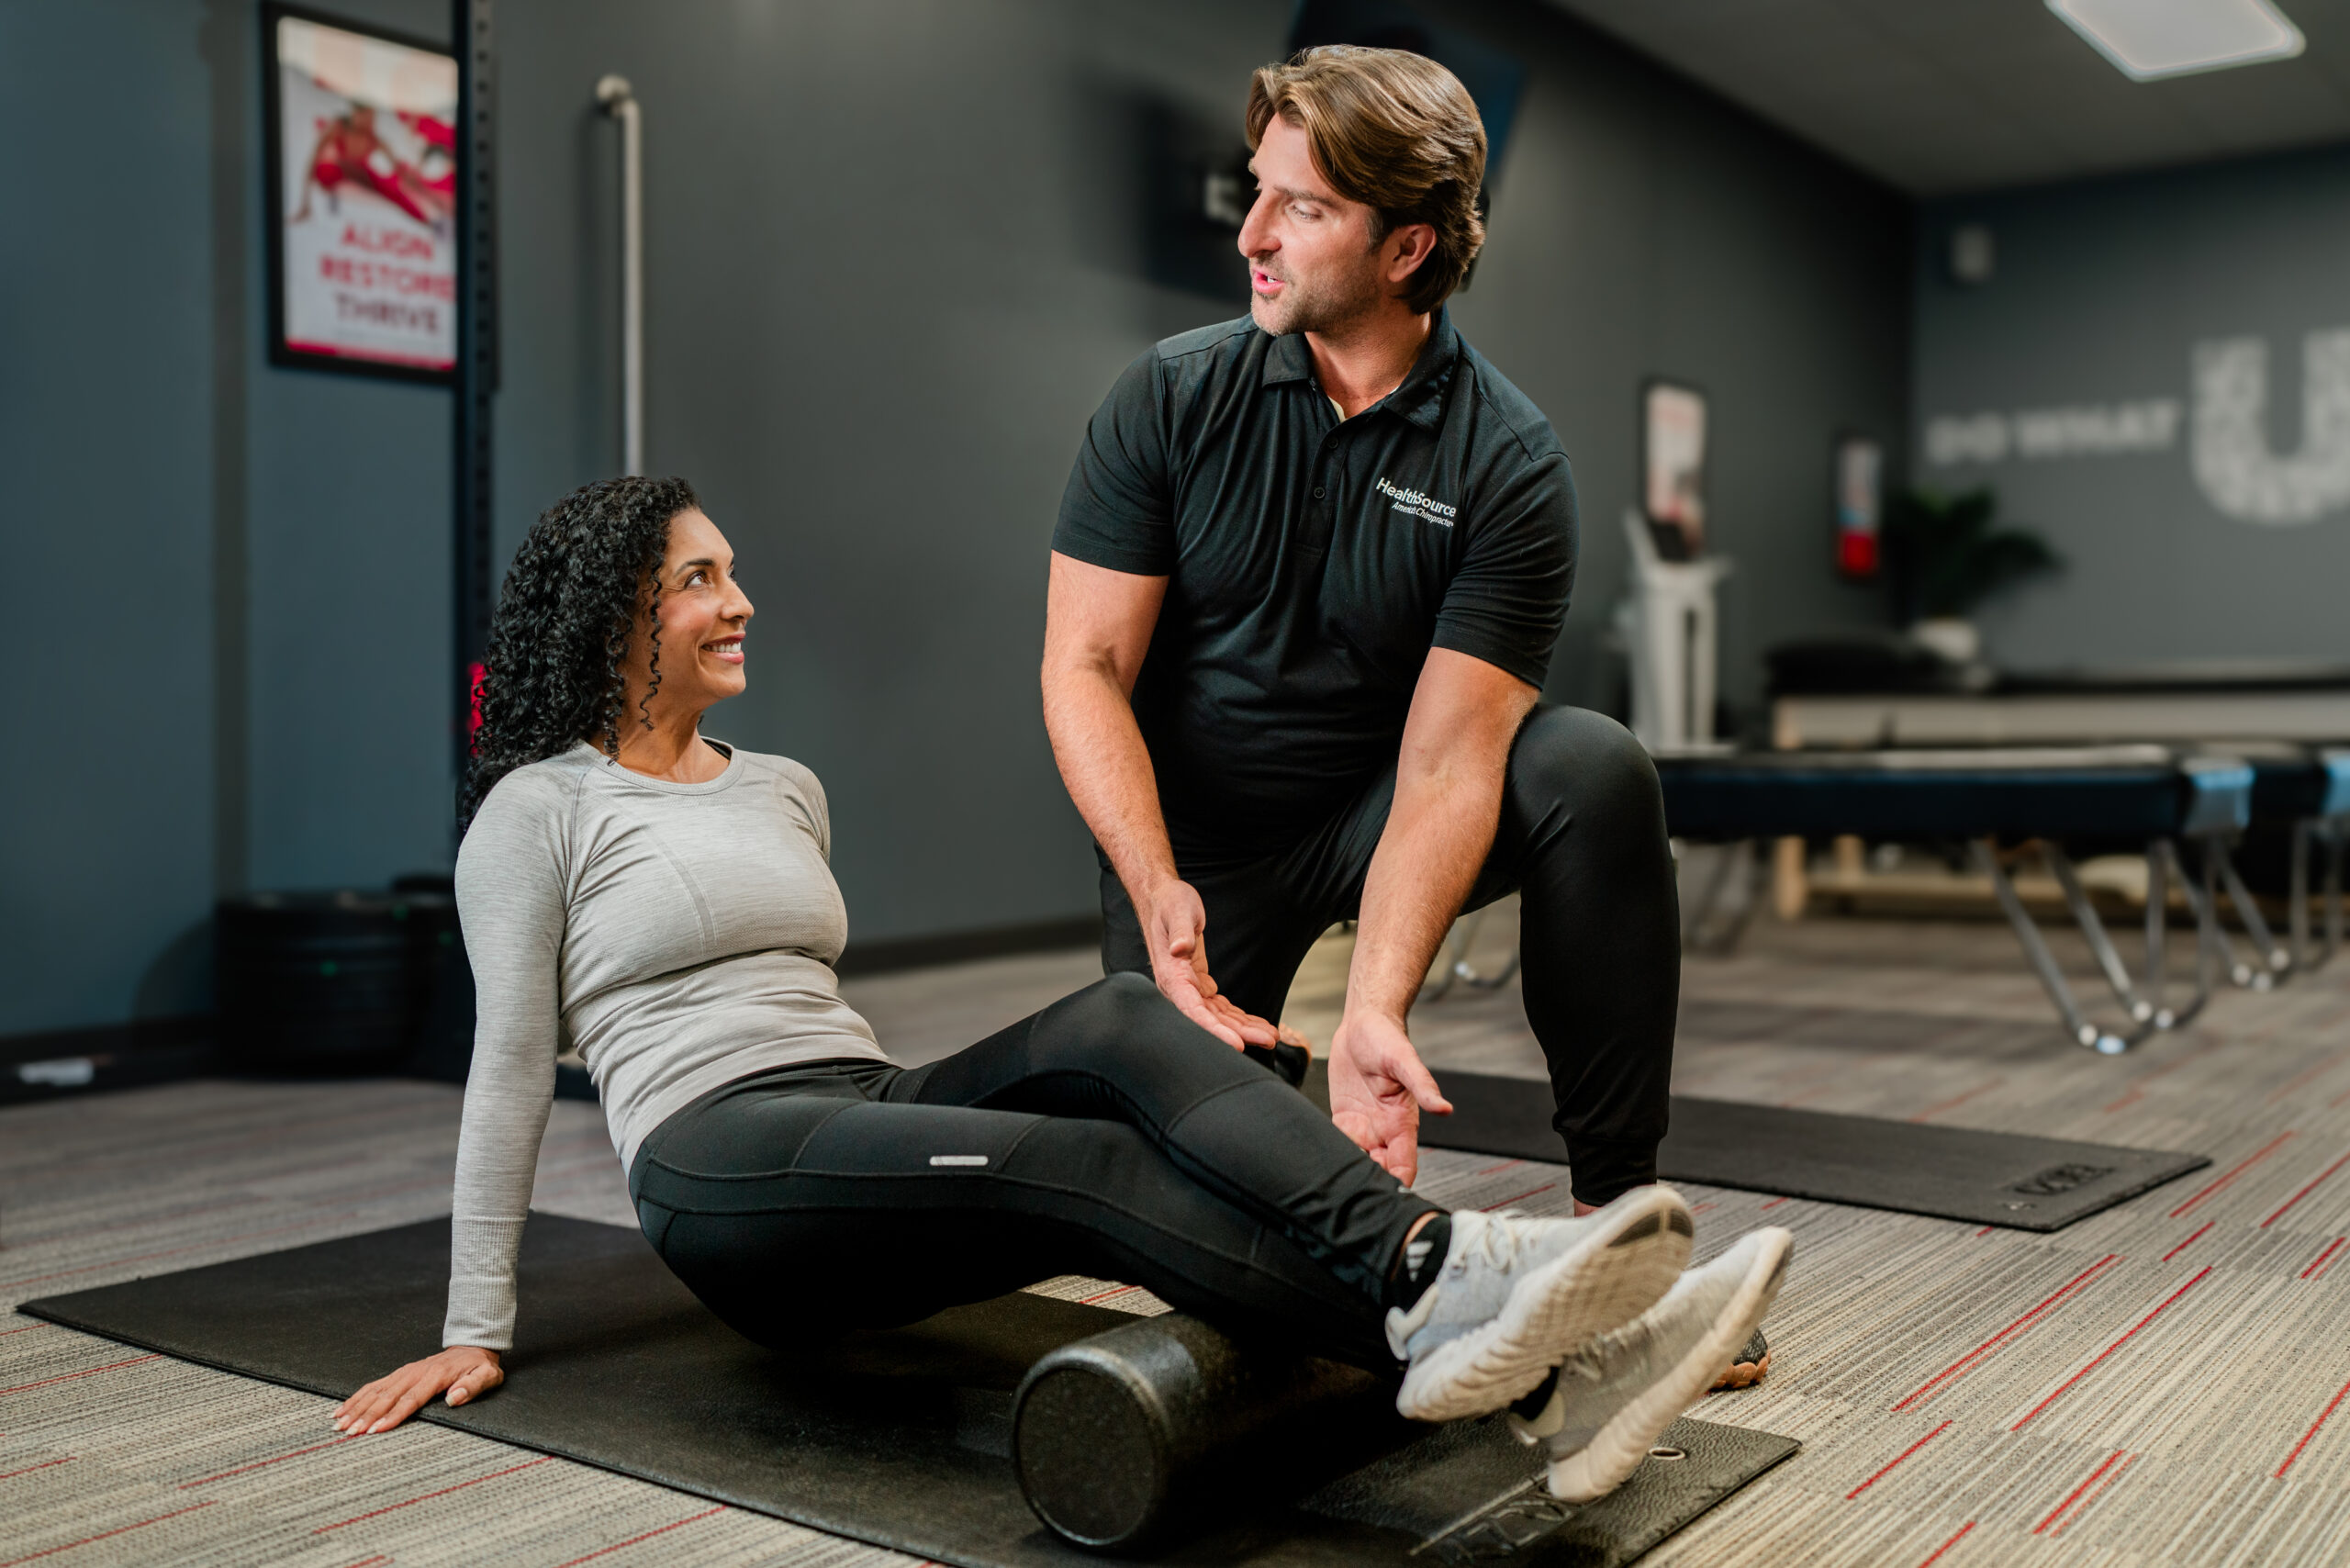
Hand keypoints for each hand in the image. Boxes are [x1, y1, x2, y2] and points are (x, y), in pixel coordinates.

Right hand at [333, 1345, 502, 1434]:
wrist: (472, 1347)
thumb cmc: (479, 1366)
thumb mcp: (487, 1376)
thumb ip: (473, 1386)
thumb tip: (454, 1398)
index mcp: (436, 1376)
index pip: (411, 1399)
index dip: (393, 1415)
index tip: (376, 1429)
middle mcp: (416, 1372)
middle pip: (387, 1396)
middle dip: (366, 1415)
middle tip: (349, 1432)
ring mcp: (405, 1372)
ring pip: (376, 1391)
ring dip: (356, 1407)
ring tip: (338, 1424)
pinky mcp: (399, 1373)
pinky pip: (375, 1385)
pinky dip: (357, 1397)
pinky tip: (342, 1409)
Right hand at [1142, 879, 1279, 1048]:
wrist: (1163, 899)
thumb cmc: (1169, 903)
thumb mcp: (1178, 911)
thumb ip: (1181, 932)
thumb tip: (1179, 949)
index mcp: (1172, 976)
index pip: (1193, 1010)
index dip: (1214, 1029)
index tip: (1235, 1043)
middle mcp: (1179, 988)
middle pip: (1210, 1019)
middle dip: (1239, 1033)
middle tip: (1268, 1040)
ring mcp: (1190, 988)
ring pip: (1218, 1016)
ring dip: (1243, 1028)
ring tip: (1270, 1036)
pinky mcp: (1199, 984)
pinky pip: (1220, 1007)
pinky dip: (1239, 1016)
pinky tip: (1256, 1024)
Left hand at [1328, 1011, 1450, 1184]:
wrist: (1362, 1023)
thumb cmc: (1387, 1038)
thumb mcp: (1404, 1060)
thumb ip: (1423, 1086)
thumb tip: (1445, 1108)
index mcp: (1402, 1121)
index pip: (1404, 1164)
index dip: (1396, 1182)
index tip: (1383, 1197)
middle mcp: (1384, 1128)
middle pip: (1379, 1168)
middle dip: (1369, 1182)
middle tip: (1349, 1189)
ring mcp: (1364, 1124)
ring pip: (1358, 1159)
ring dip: (1350, 1170)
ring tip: (1332, 1176)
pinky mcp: (1345, 1117)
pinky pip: (1340, 1143)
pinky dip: (1333, 1152)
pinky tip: (1323, 1157)